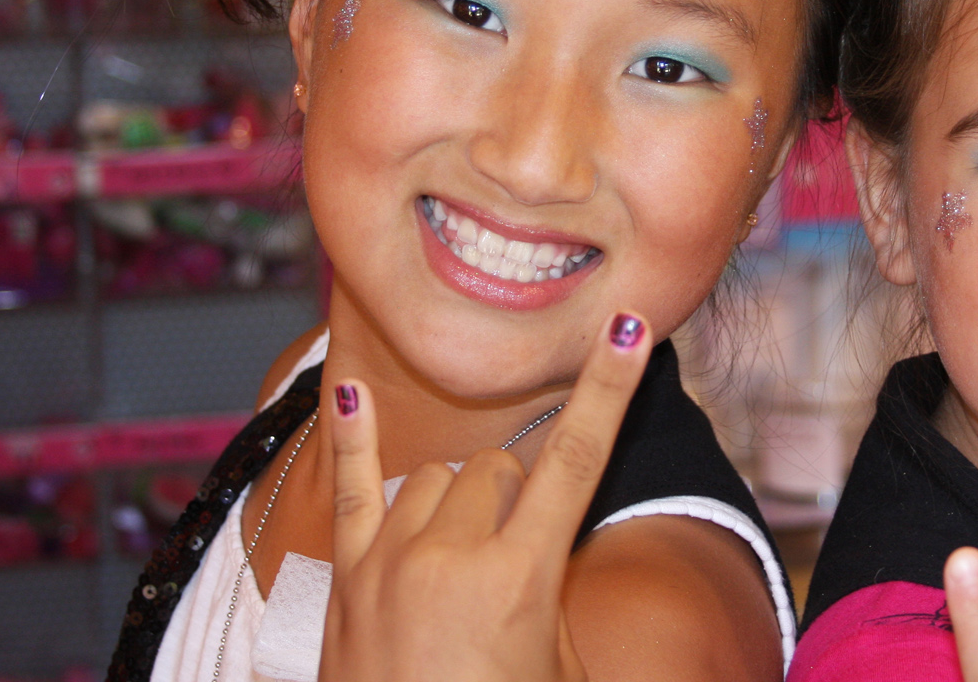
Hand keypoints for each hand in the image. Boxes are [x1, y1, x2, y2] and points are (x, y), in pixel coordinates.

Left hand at [318, 311, 652, 681]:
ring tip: (465, 561)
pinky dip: (353, 437)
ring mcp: (390, 561)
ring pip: (439, 476)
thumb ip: (552, 593)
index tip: (631, 329)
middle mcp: (450, 556)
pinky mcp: (346, 578)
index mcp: (519, 578)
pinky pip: (349, 489)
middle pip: (501, 468)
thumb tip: (535, 536)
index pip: (578, 459)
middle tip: (521, 558)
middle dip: (520, 496)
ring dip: (462, 499)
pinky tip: (350, 393)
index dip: (610, 388)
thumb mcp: (558, 669)